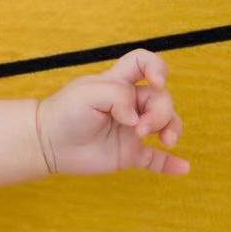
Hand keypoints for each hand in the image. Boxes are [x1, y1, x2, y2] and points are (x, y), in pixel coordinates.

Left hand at [35, 48, 189, 176]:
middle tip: (139, 128)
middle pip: (162, 99)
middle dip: (160, 113)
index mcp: (119, 83)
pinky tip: (183, 168)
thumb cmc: (65, 112)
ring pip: (168, 124)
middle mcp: (130, 105)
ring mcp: (133, 130)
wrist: (47, 143)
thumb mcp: (88, 93)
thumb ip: (118, 96)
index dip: (157, 67)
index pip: (145, 63)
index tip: (156, 81)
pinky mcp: (130, 154)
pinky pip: (157, 160)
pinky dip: (172, 164)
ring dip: (172, 130)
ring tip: (164, 142)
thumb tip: (137, 118)